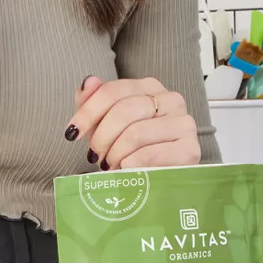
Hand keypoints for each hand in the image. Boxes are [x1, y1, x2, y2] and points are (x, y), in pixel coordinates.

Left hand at [66, 76, 200, 170]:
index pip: (113, 91)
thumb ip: (94, 102)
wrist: (161, 180)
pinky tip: (126, 170)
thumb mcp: (107, 125)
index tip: (71, 133)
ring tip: (111, 165)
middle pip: (124, 111)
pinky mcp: (190, 149)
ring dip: (115, 154)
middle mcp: (171, 99)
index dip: (87, 112)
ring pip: (135, 134)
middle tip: (94, 155)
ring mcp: (184, 123)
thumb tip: (88, 82)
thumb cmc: (132, 149)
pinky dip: (130, 165)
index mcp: (150, 87)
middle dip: (101, 137)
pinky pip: (149, 155)